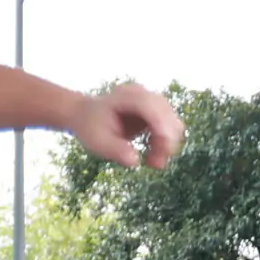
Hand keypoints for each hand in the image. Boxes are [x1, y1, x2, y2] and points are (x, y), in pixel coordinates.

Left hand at [69, 82, 183, 171]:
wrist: (86, 115)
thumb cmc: (90, 127)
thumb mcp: (98, 142)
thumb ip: (115, 150)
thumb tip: (135, 161)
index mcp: (126, 96)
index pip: (150, 106)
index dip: (162, 125)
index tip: (166, 148)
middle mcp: (142, 94)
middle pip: (166, 114)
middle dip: (166, 140)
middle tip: (155, 165)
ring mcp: (151, 101)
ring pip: (172, 121)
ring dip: (167, 144)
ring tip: (153, 163)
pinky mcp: (155, 111)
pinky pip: (169, 127)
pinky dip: (165, 143)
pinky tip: (153, 156)